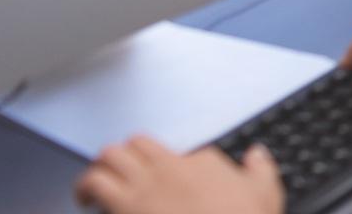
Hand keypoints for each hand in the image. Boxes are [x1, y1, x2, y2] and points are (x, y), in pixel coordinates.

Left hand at [75, 137, 281, 213]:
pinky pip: (94, 184)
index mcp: (202, 162)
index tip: (173, 188)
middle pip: (136, 144)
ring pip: (109, 156)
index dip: (174, 170)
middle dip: (126, 156)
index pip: (180, 153)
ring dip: (100, 167)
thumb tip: (257, 154)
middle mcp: (170, 167)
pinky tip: (85, 201)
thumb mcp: (266, 192)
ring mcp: (145, 186)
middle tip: (121, 174)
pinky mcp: (124, 207)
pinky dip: (85, 189)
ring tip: (95, 184)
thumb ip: (260, 169)